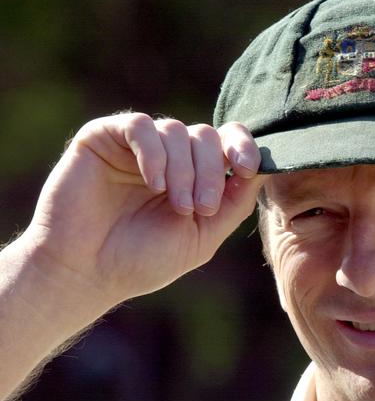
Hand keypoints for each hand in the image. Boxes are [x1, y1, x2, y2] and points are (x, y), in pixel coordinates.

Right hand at [20, 113, 265, 308]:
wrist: (85, 273)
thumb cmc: (142, 260)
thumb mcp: (203, 236)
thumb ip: (234, 203)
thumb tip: (263, 169)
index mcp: (194, 175)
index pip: (227, 140)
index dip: (243, 146)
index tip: (246, 167)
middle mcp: (168, 156)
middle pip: (206, 136)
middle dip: (211, 171)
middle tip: (199, 207)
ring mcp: (136, 146)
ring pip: (177, 131)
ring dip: (184, 169)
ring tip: (177, 205)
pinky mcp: (103, 138)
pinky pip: (140, 127)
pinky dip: (154, 153)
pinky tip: (153, 183)